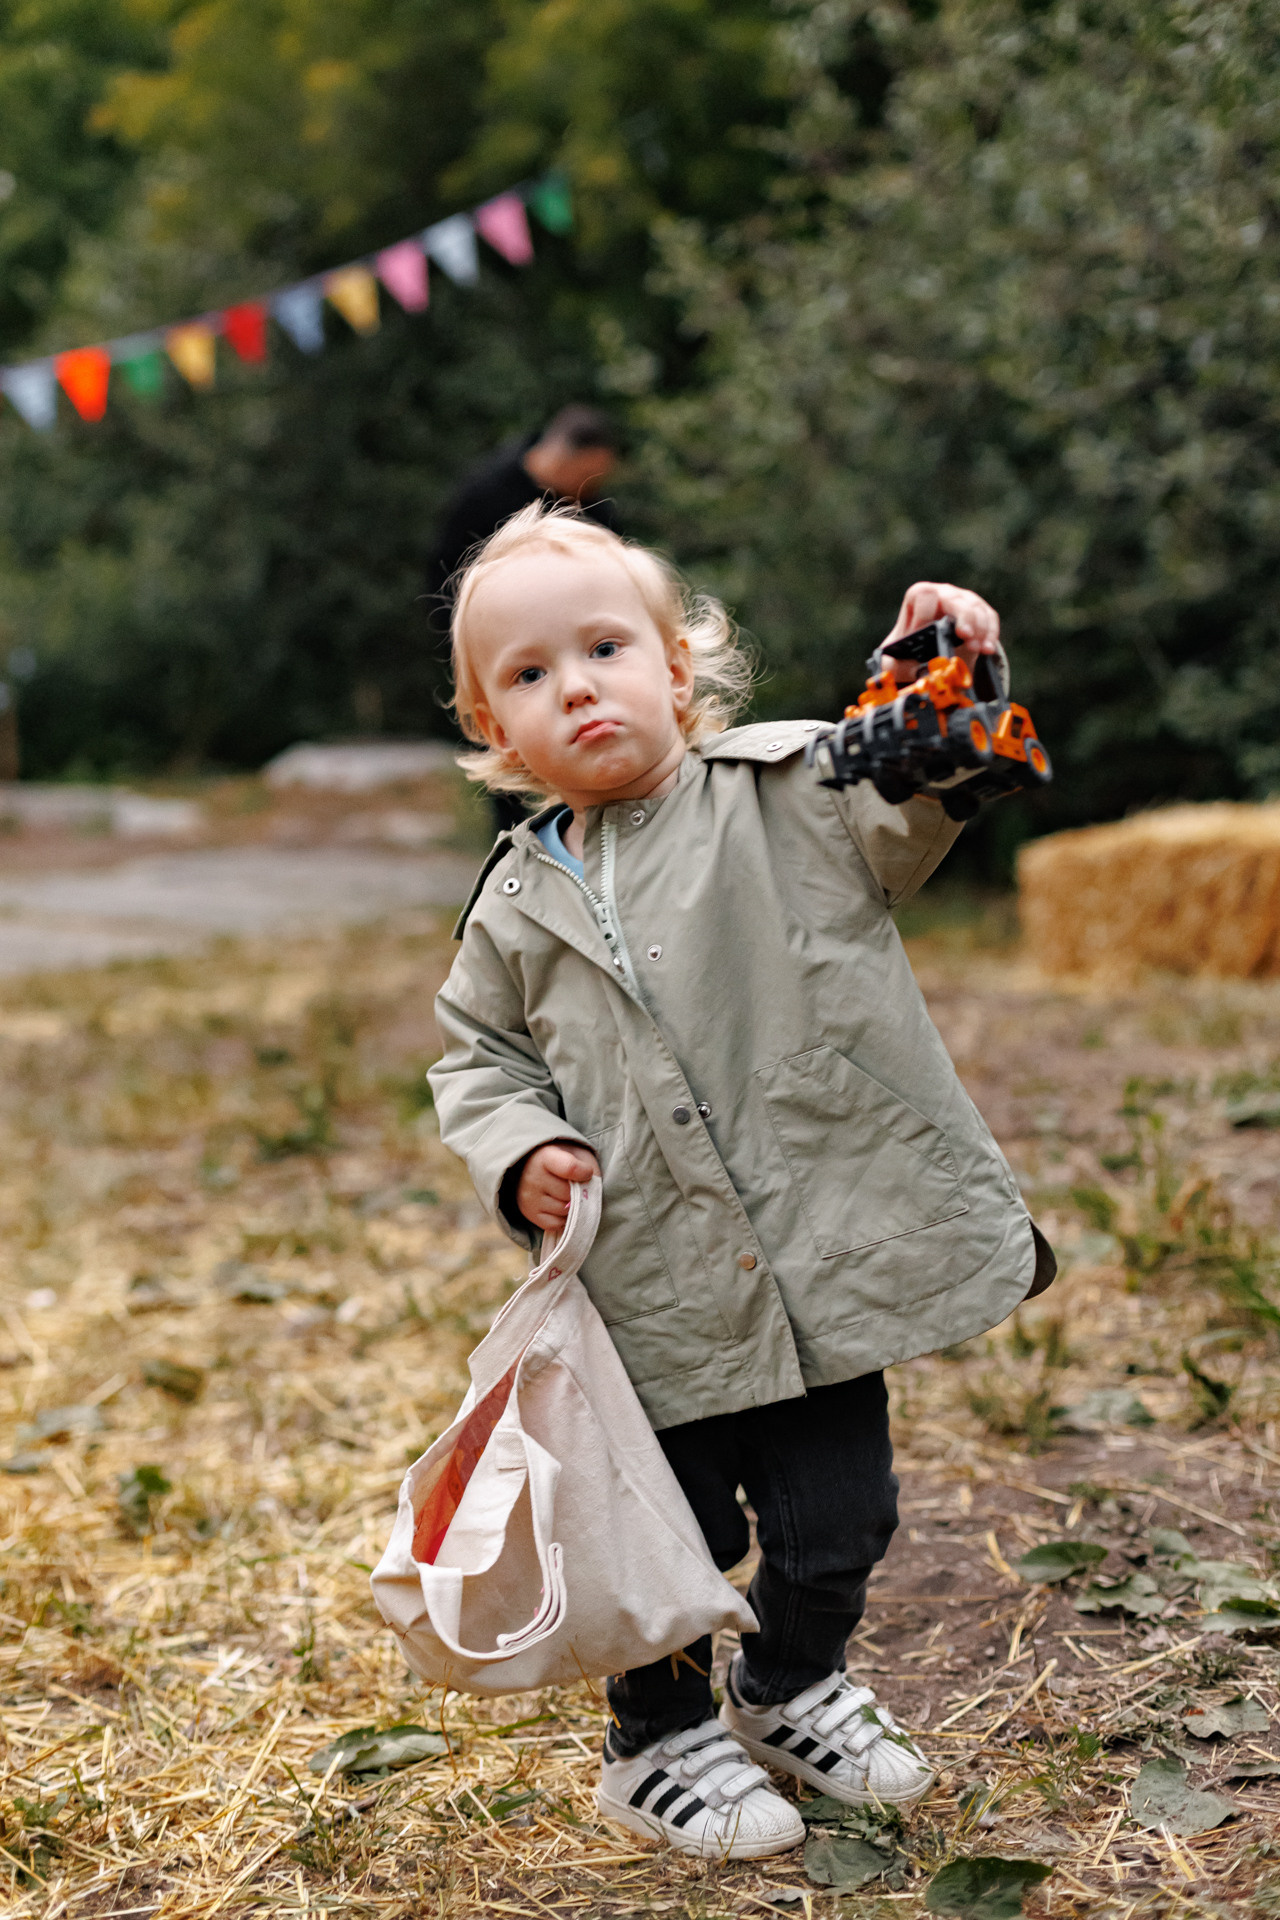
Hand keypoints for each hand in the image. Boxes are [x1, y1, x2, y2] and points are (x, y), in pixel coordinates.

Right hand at [515, 1142, 599, 1233]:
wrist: (539, 1164)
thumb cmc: (565, 1161)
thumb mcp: (578, 1155)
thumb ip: (587, 1171)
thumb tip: (590, 1198)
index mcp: (546, 1157)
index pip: (570, 1168)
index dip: (585, 1172)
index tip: (587, 1172)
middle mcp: (533, 1177)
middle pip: (568, 1193)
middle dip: (578, 1192)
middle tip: (576, 1185)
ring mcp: (529, 1197)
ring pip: (563, 1210)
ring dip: (571, 1206)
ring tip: (566, 1195)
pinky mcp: (529, 1213)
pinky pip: (555, 1224)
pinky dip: (562, 1218)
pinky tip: (560, 1205)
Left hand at [882, 582, 1000, 683]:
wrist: (932, 653)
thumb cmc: (911, 652)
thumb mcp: (898, 659)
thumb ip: (891, 666)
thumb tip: (892, 668)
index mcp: (917, 598)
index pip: (924, 594)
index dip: (927, 613)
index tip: (930, 632)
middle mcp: (941, 593)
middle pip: (954, 598)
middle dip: (962, 617)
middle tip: (966, 637)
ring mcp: (962, 599)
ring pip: (975, 607)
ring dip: (980, 629)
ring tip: (979, 650)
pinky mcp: (980, 610)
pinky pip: (989, 616)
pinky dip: (991, 633)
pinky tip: (988, 649)